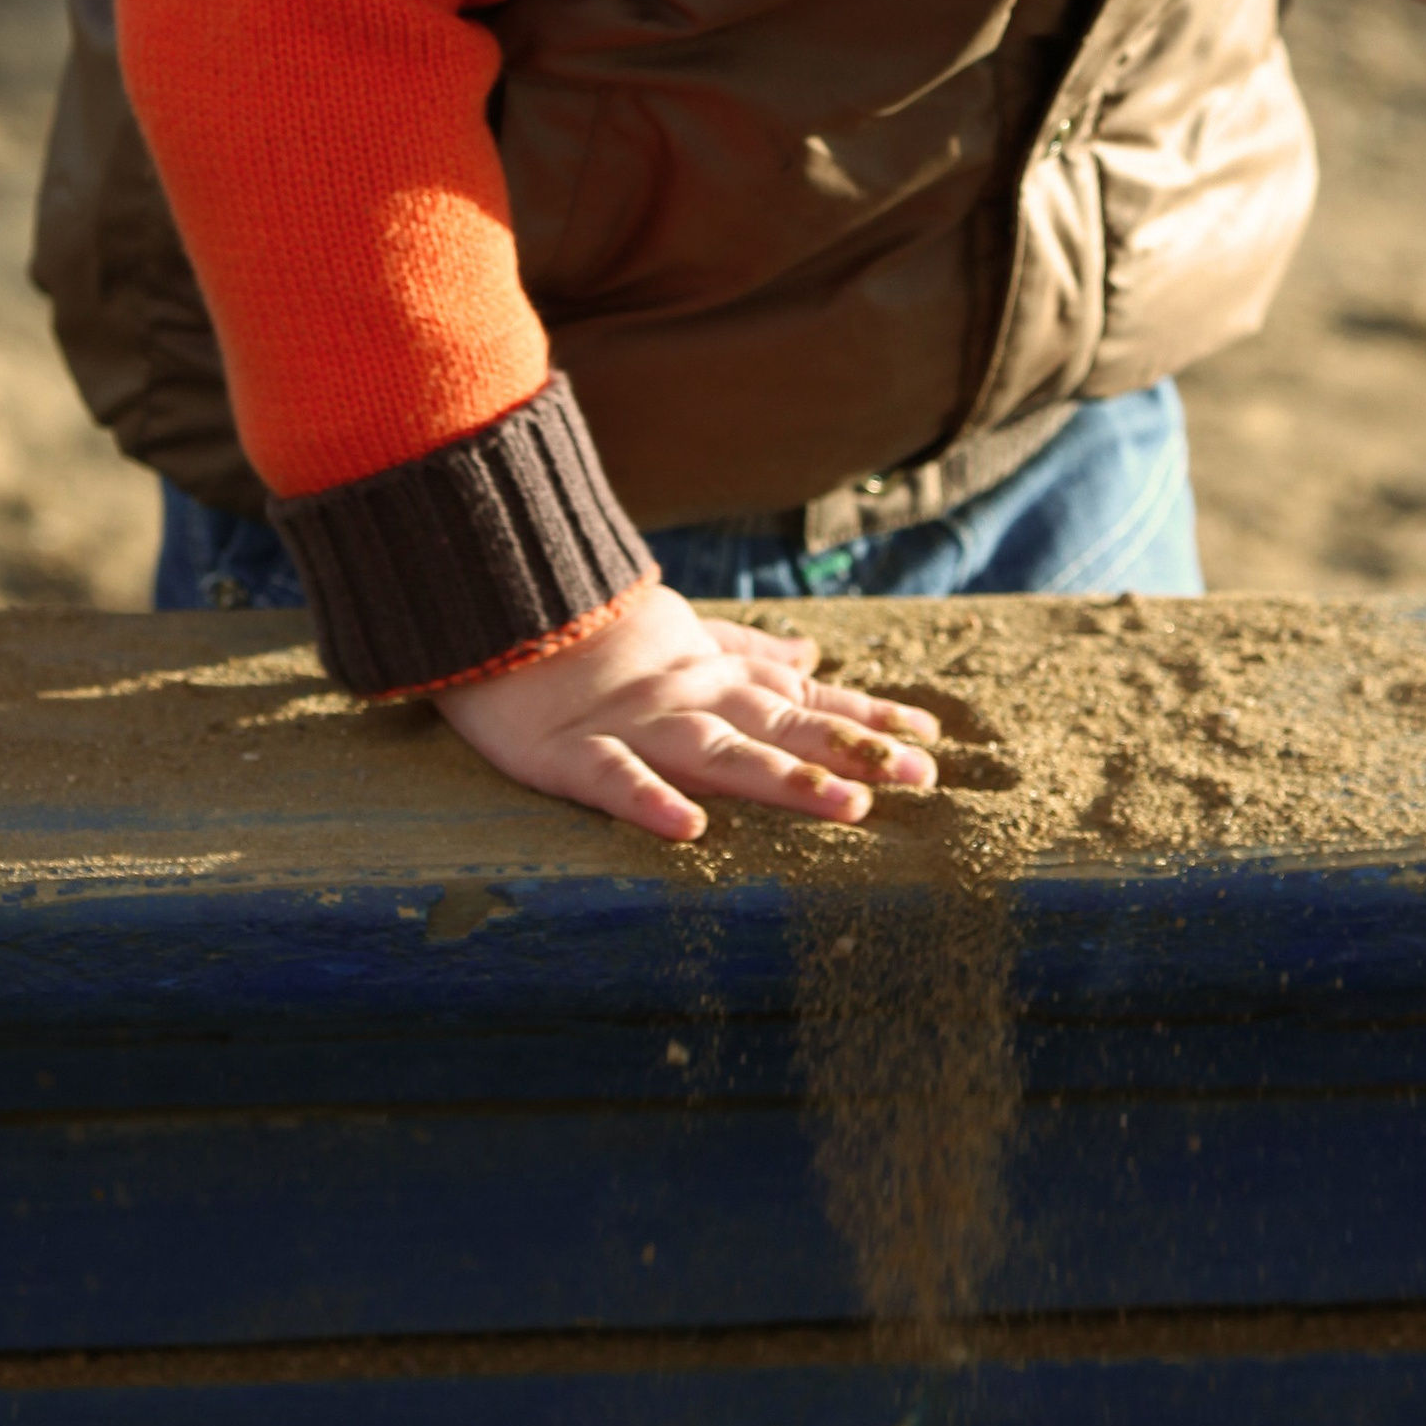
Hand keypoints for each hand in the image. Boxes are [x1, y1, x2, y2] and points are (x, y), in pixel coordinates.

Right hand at [434, 581, 941, 841]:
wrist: (496, 597)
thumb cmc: (593, 630)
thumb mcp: (687, 634)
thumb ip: (750, 652)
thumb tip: (814, 657)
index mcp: (715, 677)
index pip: (804, 701)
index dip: (866, 719)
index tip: (930, 741)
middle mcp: (690, 700)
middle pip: (780, 729)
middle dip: (850, 753)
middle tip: (918, 778)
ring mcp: (635, 725)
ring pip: (718, 752)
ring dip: (782, 780)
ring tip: (843, 805)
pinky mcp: (571, 752)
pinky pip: (615, 780)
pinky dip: (649, 801)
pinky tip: (688, 828)